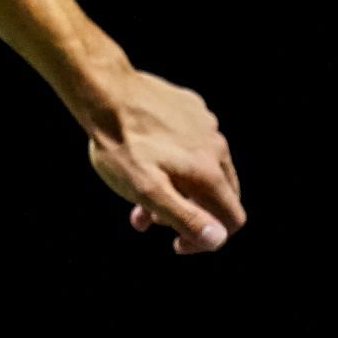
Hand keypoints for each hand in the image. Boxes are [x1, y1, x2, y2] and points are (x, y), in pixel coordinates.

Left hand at [84, 68, 244, 253]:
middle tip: (149, 217)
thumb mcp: (147, 191)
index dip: (208, 239)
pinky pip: (192, 143)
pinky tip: (146, 157)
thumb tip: (217, 239)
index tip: (176, 243)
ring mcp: (205, 125)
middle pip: (218, 196)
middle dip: (189, 214)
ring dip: (177, 189)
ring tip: (138, 192)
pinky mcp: (191, 108)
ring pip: (201, 169)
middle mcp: (217, 148)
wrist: (105, 94)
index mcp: (210, 172)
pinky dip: (174, 159)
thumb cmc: (121, 145)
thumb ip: (184, 217)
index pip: (233, 219)